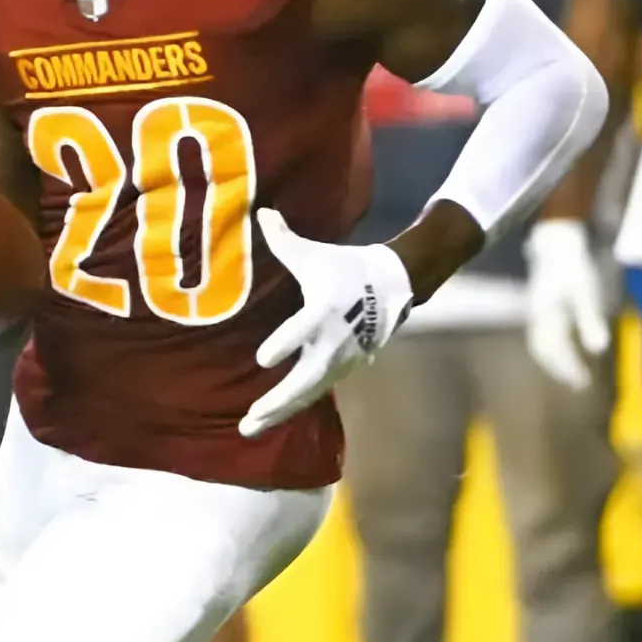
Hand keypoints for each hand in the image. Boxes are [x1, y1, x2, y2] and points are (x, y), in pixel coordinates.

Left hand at [239, 209, 412, 438]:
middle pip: (303, 379)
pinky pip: (314, 392)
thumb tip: (262, 214)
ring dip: (279, 411)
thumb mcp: (315, 255)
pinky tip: (270, 418)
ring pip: (307, 393)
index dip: (283, 345)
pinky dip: (293, 406)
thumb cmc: (346, 267)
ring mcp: (340, 359)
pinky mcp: (343, 368)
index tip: (263, 359)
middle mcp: (332, 341)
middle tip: (249, 418)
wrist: (392, 286)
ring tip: (249, 428)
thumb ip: (285, 241)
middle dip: (276, 401)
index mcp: (323, 310)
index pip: (302, 332)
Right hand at [524, 219, 609, 390]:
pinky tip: (565, 354)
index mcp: (546, 316)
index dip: (567, 368)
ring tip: (572, 375)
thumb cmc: (573, 267)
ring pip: (541, 346)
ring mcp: (536, 315)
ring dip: (555, 363)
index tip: (582, 382)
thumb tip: (598, 349)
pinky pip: (542, 338)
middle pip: (543, 351)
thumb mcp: (585, 292)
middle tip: (579, 384)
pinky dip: (553, 351)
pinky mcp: (541, 311)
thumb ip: (590, 320)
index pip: (554, 349)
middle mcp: (536, 318)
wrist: (555, 246)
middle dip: (560, 369)